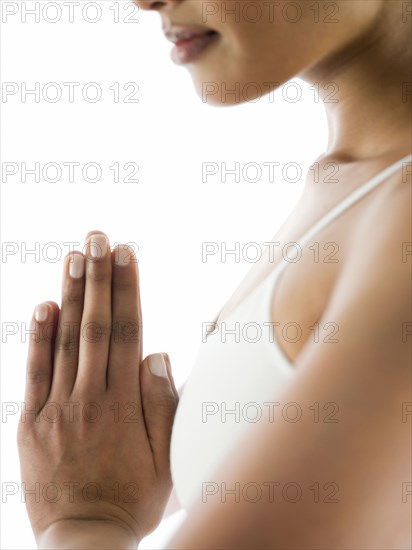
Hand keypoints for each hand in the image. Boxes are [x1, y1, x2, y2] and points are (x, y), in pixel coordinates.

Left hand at [17, 231, 178, 546]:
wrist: (84, 540)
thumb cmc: (133, 499)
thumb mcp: (166, 460)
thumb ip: (163, 405)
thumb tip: (158, 355)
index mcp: (125, 405)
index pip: (127, 333)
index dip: (128, 290)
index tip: (126, 255)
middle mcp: (90, 398)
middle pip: (96, 326)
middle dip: (100, 278)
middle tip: (98, 238)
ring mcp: (57, 408)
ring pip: (65, 341)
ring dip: (71, 295)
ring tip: (75, 256)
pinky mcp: (31, 423)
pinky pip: (34, 373)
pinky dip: (38, 337)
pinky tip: (43, 305)